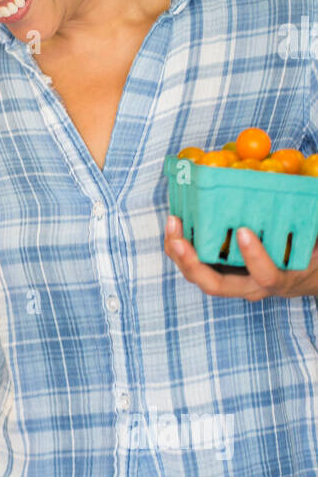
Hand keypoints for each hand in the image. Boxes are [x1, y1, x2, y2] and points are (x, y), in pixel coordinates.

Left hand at [164, 215, 317, 299]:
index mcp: (280, 279)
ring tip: (173, 224)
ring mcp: (234, 282)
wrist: (304, 277)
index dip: (255, 257)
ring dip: (181, 253)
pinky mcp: (221, 272)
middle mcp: (251, 286)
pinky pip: (195, 265)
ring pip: (200, 277)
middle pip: (217, 286)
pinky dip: (182, 246)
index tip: (244, 232)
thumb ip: (309, 226)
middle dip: (194, 263)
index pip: (266, 275)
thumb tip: (308, 190)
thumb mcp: (314, 241)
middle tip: (181, 240)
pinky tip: (176, 223)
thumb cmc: (310, 255)